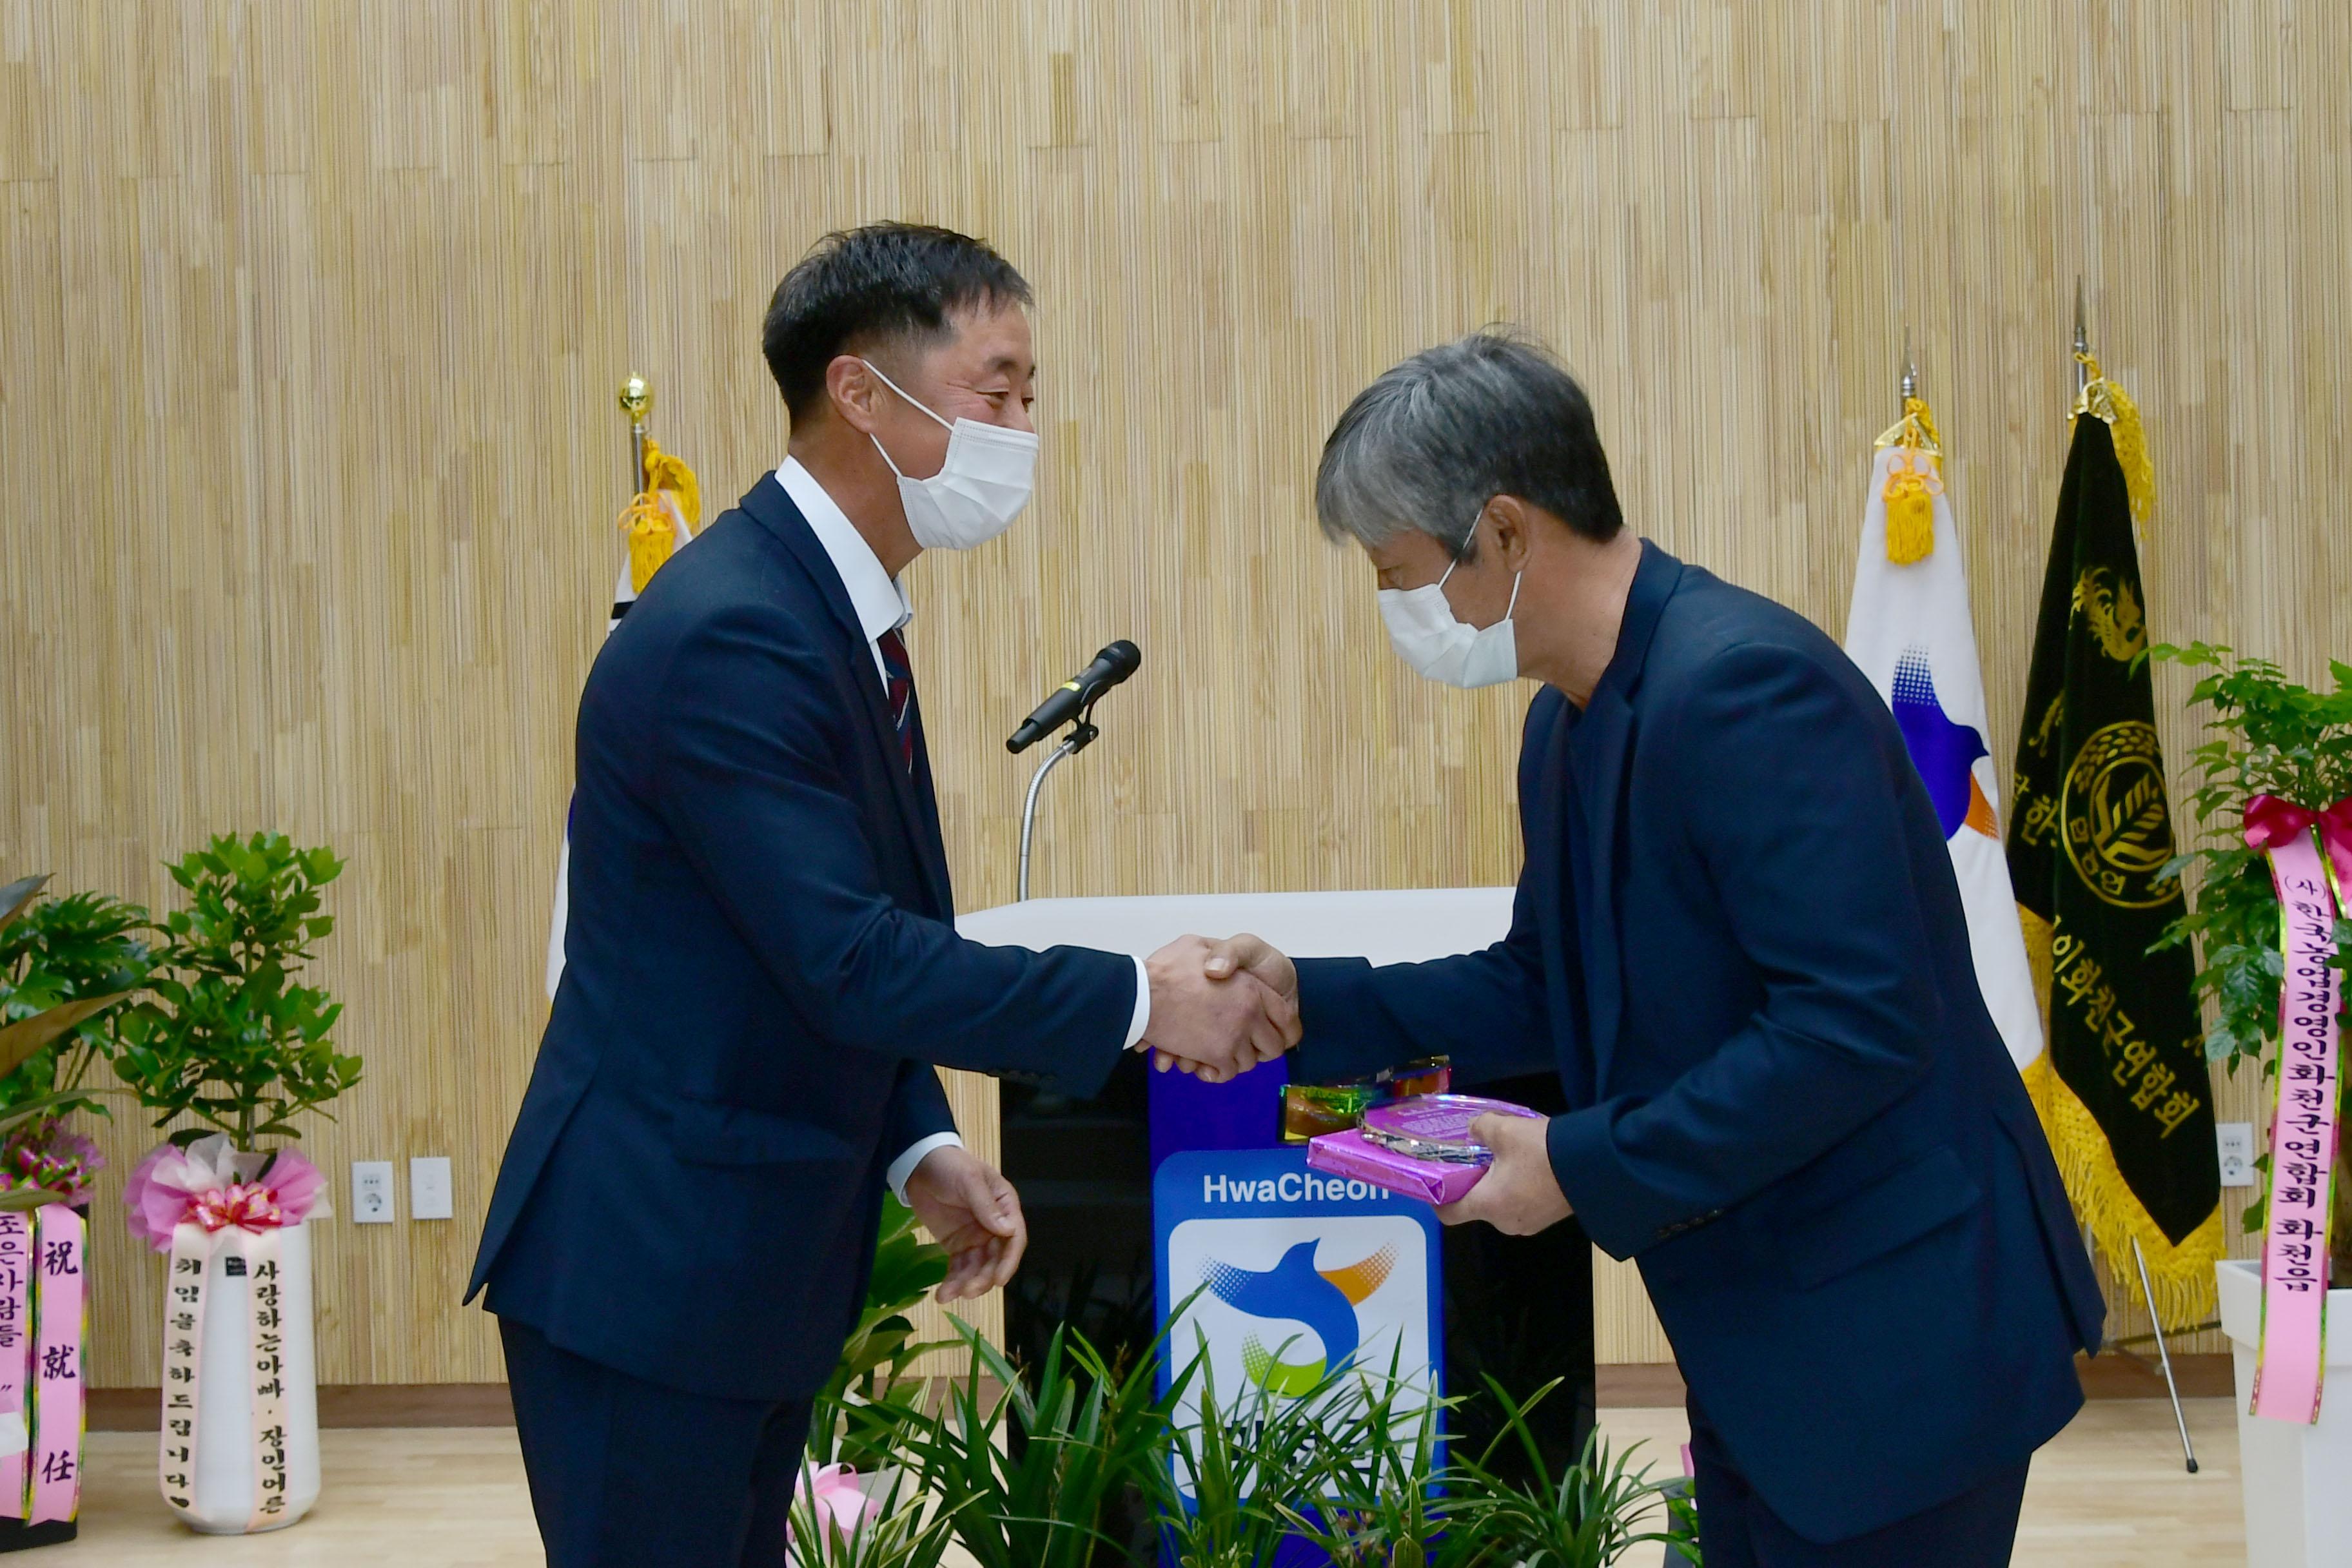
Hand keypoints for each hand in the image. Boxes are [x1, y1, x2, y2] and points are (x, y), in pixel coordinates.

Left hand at [902, 1146, 1026, 1301]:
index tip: (1000, 1280)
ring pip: (978, 1268)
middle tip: (969, 1292)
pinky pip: (959, 1268)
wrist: (919, 1166)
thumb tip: (1007, 1231)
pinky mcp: (957, 1246)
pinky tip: (943, 1295)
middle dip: (985, 1278)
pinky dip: (952, 1282)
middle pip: (996, 1259)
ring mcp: (975, 1238)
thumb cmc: (950, 1166)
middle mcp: (995, 1226)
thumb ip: (986, 1205)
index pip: (1014, 1237)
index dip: (1009, 1261)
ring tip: (950, 1295)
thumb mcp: (969, 1180)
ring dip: (968, 1284)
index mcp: (1005, 1206)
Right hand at [1140, 934, 1300, 1082]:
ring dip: (1234, 1061)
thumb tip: (1222, 968)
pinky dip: (1217, 1074)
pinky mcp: (1217, 1055)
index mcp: (1251, 987)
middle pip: (1272, 1046)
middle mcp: (1250, 1013)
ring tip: (1219, 1054)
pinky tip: (1205, 1067)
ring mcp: (1235, 1037)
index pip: (1285, 1016)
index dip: (1284, 1029)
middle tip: (1248, 1048)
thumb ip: (1220, 955)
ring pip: (1248, 1062)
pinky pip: (1226, 1073)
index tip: (1277, 1035)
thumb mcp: (1198, 946)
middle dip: (1261, 1050)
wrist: (1143, 993)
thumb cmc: (1167, 969)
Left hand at [1435, 1113, 1572, 1235]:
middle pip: (1476, 1206)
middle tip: (1474, 1157)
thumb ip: (1480, 1128)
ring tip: (1503, 1157)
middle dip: (1473, 1183)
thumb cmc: (1541, 1151)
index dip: (1437, 1200)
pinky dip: (1517, 1189)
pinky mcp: (1547, 1218)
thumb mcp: (1505, 1130)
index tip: (1434, 1183)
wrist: (1593, 1166)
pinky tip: (1527, 1166)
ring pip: (1500, 1204)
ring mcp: (1529, 1223)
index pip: (1449, 1214)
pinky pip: (1521, 1204)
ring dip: (1497, 1184)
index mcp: (1488, 1205)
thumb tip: (1474, 1129)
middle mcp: (1505, 1222)